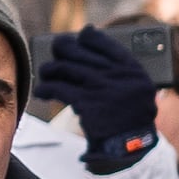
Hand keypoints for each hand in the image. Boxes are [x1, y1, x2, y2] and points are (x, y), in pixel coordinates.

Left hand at [41, 28, 163, 174]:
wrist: (131, 146)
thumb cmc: (130, 115)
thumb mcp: (137, 87)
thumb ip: (117, 64)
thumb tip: (88, 32)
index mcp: (133, 69)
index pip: (104, 42)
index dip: (87, 37)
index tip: (77, 38)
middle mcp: (118, 76)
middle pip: (79, 52)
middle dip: (62, 49)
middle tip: (56, 52)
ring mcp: (102, 88)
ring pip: (64, 68)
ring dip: (49, 70)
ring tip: (45, 74)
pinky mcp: (87, 103)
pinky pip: (58, 88)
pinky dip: (45, 89)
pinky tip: (41, 92)